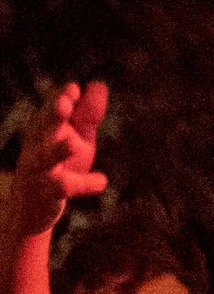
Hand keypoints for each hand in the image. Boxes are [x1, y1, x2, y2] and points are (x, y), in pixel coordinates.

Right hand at [6, 82, 108, 241]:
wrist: (30, 209)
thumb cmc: (58, 164)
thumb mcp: (76, 137)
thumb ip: (88, 114)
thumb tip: (99, 84)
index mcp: (45, 127)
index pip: (51, 106)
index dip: (62, 97)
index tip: (73, 89)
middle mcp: (38, 145)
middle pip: (43, 126)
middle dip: (52, 114)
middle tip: (63, 104)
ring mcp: (39, 170)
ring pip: (44, 159)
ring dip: (57, 151)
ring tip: (71, 144)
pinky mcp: (46, 194)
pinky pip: (62, 187)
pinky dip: (83, 183)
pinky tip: (101, 181)